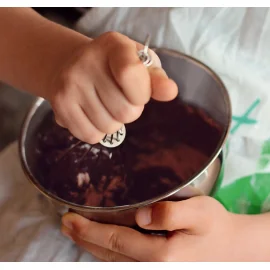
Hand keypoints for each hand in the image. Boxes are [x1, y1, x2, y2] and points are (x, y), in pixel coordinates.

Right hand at [46, 31, 177, 143]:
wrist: (71, 64)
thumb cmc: (113, 66)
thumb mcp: (139, 64)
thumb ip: (157, 79)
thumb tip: (171, 93)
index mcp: (113, 45)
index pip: (131, 74)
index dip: (141, 93)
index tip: (138, 91)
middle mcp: (86, 62)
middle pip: (126, 111)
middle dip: (130, 111)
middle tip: (119, 97)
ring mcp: (70, 85)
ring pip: (110, 128)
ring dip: (114, 122)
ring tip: (104, 104)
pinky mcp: (60, 106)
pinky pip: (92, 136)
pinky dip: (98, 130)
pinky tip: (92, 113)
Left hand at [61, 196, 257, 261]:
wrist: (230, 248)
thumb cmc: (214, 226)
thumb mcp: (201, 212)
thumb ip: (172, 212)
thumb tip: (142, 215)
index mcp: (162, 255)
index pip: (115, 241)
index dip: (89, 230)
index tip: (70, 219)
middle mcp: (153, 268)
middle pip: (109, 254)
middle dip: (84, 238)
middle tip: (66, 223)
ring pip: (112, 261)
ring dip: (91, 246)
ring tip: (75, 232)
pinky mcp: (156, 268)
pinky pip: (122, 263)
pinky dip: (106, 252)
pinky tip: (99, 243)